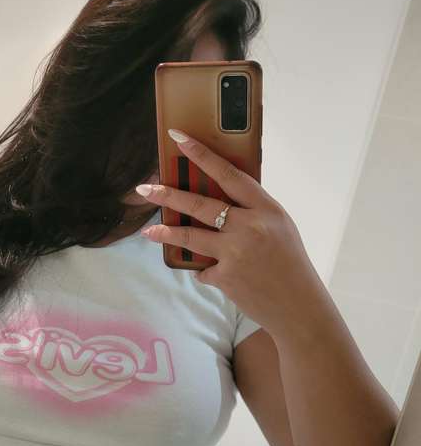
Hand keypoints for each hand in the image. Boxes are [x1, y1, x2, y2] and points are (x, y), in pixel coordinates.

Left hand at [135, 129, 325, 337]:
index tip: (178, 138)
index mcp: (266, 208)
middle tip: (145, 187)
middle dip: (167, 194)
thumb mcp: (280, 227)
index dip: (201, 154)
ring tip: (148, 231)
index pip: (228, 173)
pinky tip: (216, 274)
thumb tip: (220, 197)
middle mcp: (250, 226)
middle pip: (199, 203)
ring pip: (189, 235)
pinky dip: (205, 270)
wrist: (300, 306)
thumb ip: (253, 211)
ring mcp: (236, 252)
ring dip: (166, 232)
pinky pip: (203, 268)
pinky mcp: (225, 276)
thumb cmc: (290, 263)